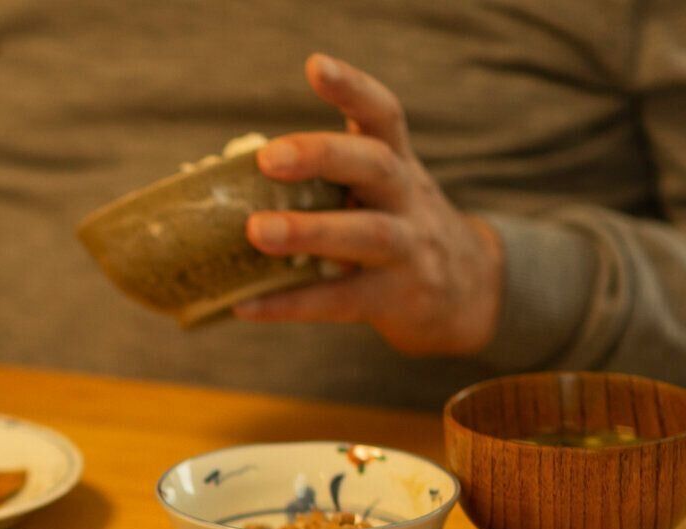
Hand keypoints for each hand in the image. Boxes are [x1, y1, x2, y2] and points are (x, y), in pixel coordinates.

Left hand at [235, 53, 505, 357]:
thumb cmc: (396, 230)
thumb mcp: (379, 192)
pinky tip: (246, 304)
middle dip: (323, 156)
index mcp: (397, 163)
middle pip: (374, 165)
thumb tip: (219, 174)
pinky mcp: (395, 299)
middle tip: (268, 158)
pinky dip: (291, 302)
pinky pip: (340, 300)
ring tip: (257, 231)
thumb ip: (326, 177)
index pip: (383, 116)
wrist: (466, 291)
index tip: (316, 66)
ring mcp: (408, 249)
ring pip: (366, 234)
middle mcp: (407, 198)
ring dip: (310, 230)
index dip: (353, 89)